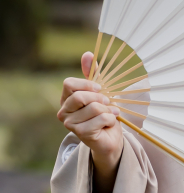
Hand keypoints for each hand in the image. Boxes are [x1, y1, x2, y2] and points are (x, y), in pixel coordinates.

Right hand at [58, 52, 123, 192]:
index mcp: (66, 99)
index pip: (69, 84)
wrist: (110, 138)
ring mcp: (70, 124)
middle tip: (108, 103)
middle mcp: (63, 112)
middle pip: (80, 96)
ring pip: (93, 107)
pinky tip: (109, 123)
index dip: (86, 84)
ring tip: (110, 114)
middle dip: (99, 98)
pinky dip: (110, 119)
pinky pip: (101, 118)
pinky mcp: (80, 133)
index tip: (99, 88)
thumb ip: (93, 73)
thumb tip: (87, 54)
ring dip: (108, 110)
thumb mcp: (100, 91)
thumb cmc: (103, 113)